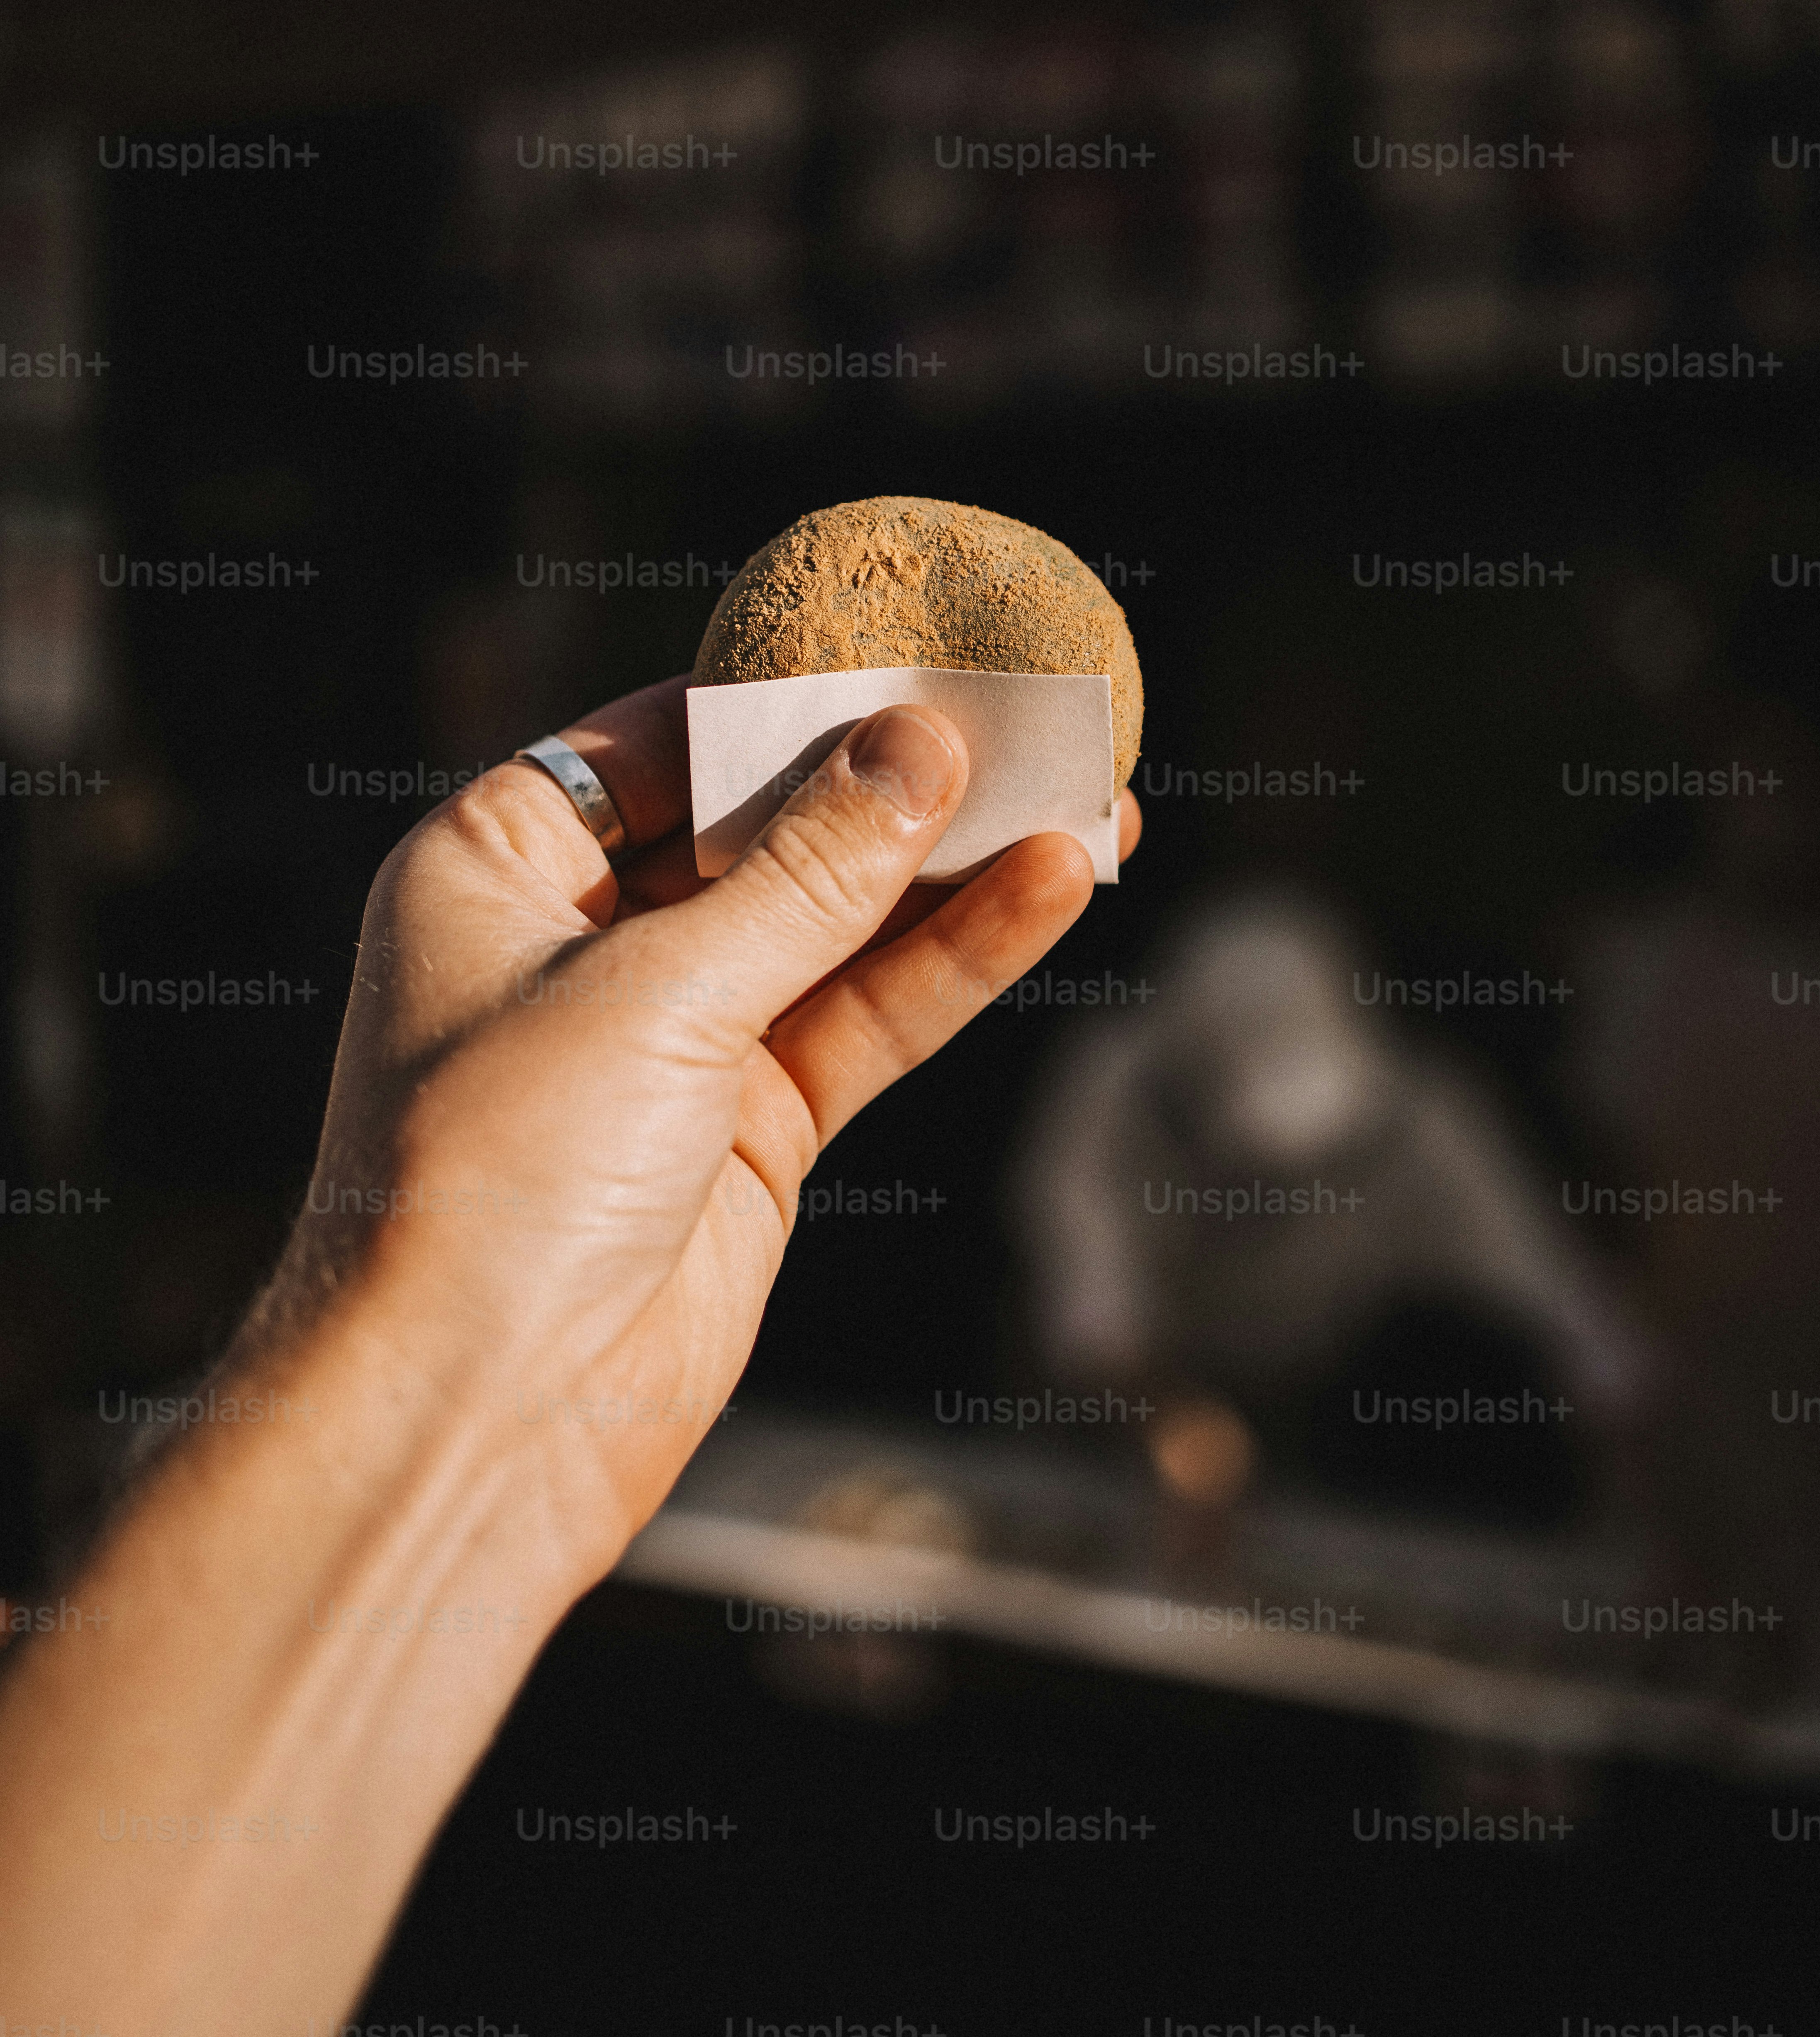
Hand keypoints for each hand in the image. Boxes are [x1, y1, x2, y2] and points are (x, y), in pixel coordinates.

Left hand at [259, 674, 1140, 1578]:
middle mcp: (582, 938)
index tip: (914, 649)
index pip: (663, 738)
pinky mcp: (750, 1128)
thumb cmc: (498, 1179)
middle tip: (1030, 721)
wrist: (473, 1422)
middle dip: (898, 781)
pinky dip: (957, 959)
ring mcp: (674, 1036)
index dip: (792, 694)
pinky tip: (1052, 889)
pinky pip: (868, 1018)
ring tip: (1094, 801)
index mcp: (500, 865)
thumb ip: (803, 872)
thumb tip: (918, 746)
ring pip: (839, 923)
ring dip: (960, 868)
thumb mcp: (656, 989)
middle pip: (768, 824)